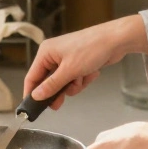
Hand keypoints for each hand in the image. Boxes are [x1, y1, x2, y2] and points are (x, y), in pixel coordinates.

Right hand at [24, 15, 147, 109]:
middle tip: (58, 104)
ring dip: (73, 85)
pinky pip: (75, 79)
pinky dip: (83, 79)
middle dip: (57, 91)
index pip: (32, 77)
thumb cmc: (92, 48)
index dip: (31, 93)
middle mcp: (54, 55)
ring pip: (63, 82)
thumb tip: (36, 96)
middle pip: (48, 81)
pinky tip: (91, 73)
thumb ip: (51, 86)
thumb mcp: (69, 71)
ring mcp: (67, 58)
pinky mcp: (78, 62)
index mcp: (46, 52)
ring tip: (82, 79)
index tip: (33, 108)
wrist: (116, 40)